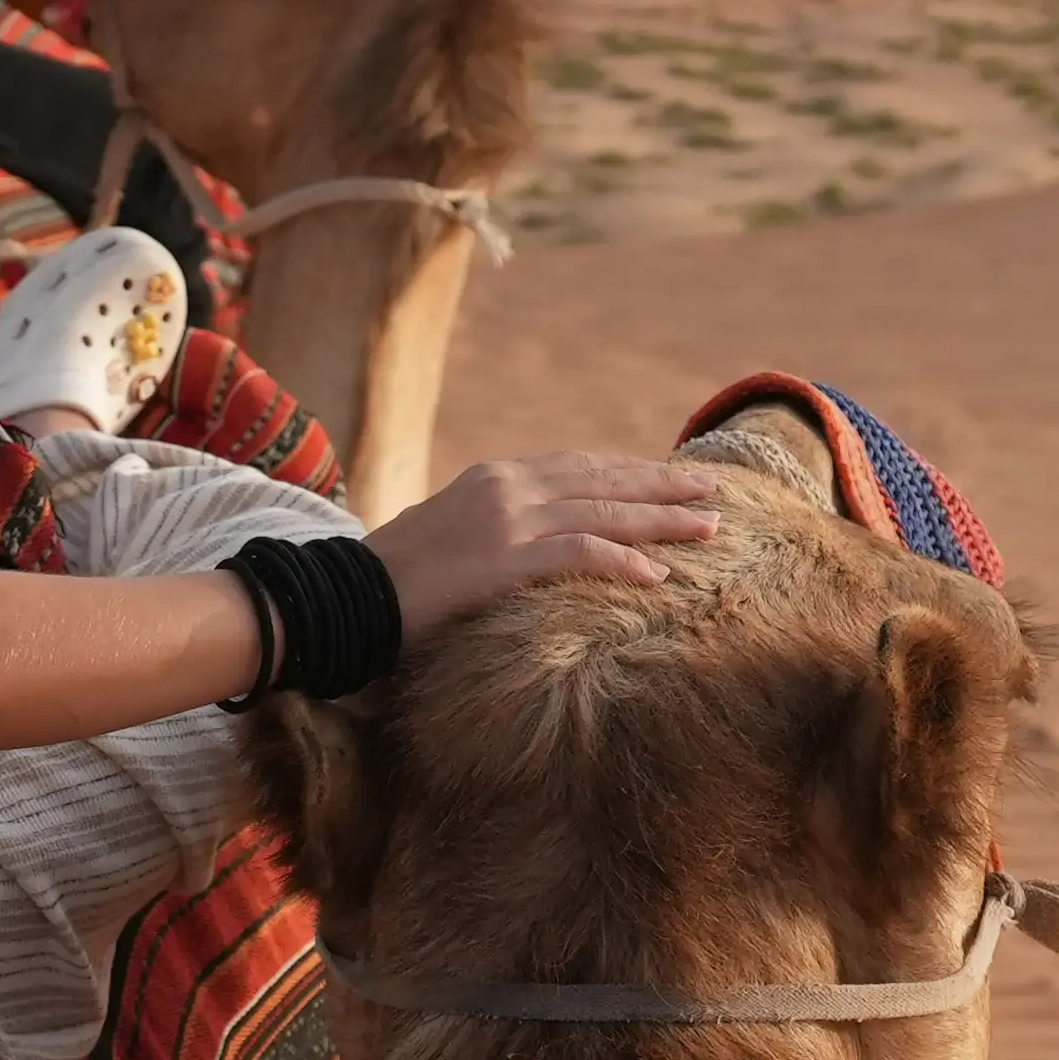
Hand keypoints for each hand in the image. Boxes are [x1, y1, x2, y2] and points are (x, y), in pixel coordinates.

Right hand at [364, 453, 721, 641]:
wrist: (347, 593)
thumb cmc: (390, 576)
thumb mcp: (443, 533)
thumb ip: (486, 528)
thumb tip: (516, 546)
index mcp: (492, 478)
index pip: (576, 467)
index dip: (626, 473)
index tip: (665, 478)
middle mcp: (506, 487)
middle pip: (602, 481)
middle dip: (661, 485)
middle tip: (711, 489)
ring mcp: (507, 520)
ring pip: (605, 512)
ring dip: (663, 520)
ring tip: (709, 528)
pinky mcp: (505, 559)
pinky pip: (582, 554)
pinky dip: (625, 561)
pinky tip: (660, 575)